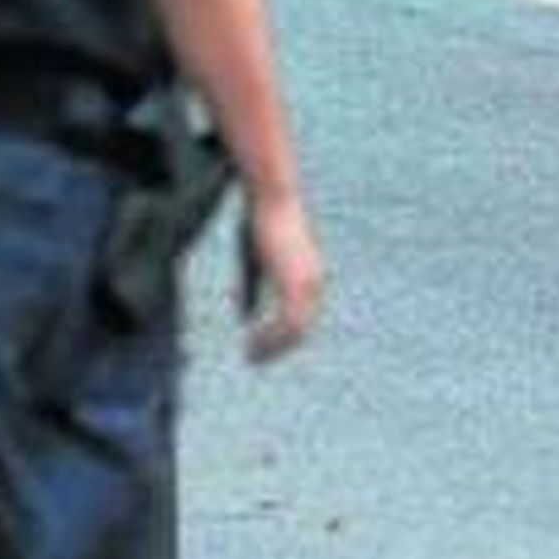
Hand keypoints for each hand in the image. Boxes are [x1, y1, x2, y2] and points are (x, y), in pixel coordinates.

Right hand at [243, 190, 324, 363]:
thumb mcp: (254, 260)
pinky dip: (269, 338)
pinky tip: (251, 344)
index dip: (283, 336)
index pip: (302, 318)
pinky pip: (286, 323)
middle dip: (278, 347)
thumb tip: (246, 317)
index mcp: (308, 277)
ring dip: (272, 346)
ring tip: (250, 356)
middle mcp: (313, 283)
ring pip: (295, 330)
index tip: (262, 349)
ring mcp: (307, 284)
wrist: (272, 199)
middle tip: (254, 359)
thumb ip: (254, 288)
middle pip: (301, 328)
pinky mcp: (295, 283)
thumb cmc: (261, 223)